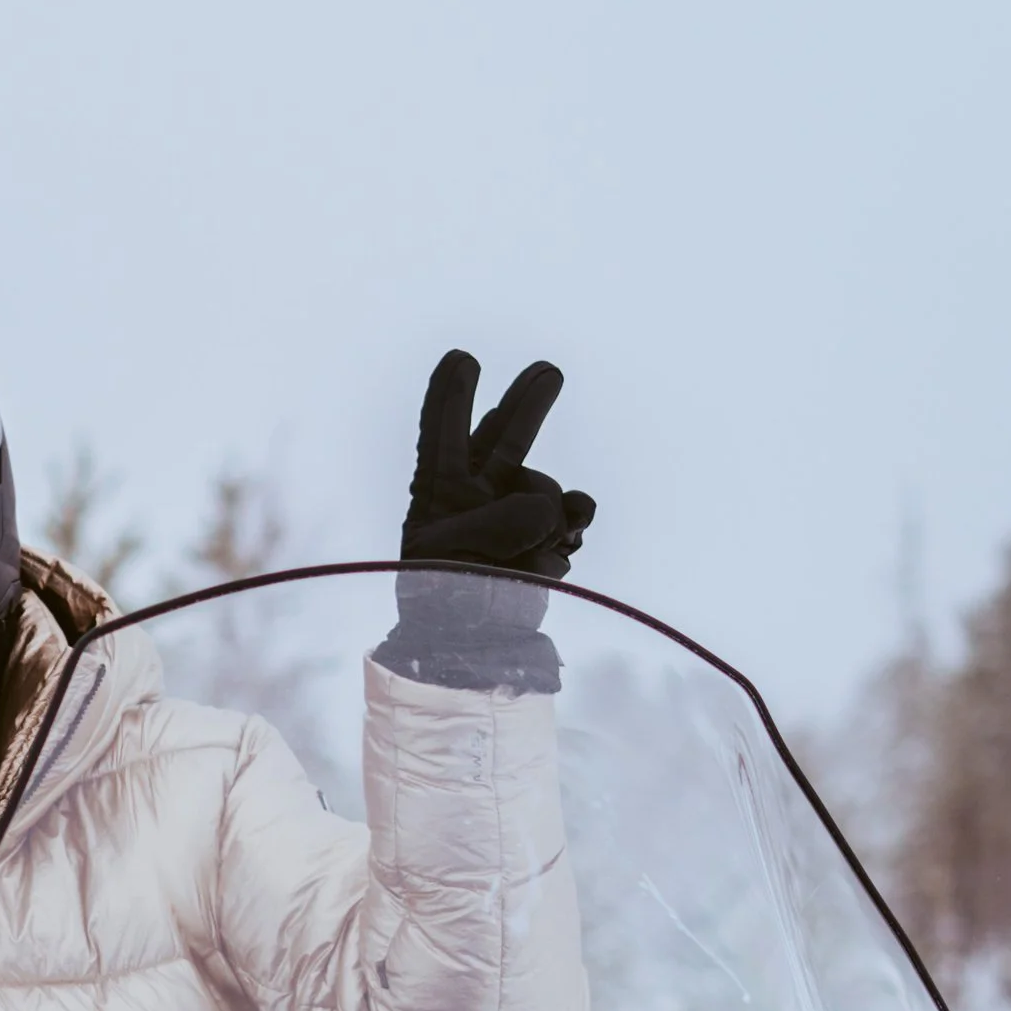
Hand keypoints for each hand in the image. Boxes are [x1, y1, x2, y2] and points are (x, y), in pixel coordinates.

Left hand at [379, 351, 593, 694]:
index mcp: (436, 492)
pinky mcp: (541, 538)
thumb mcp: (458, 556)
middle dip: (526, 404)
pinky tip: (564, 548)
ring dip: (555, 507)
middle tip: (549, 371)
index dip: (452, 396)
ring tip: (542, 546)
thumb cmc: (444, 601)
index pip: (442, 434)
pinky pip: (571, 515)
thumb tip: (559, 510)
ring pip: (546, 487)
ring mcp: (511, 516)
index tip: (462, 358)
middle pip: (503, 438)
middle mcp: (474, 497)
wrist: (471, 652)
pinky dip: (573, 527)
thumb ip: (506, 520)